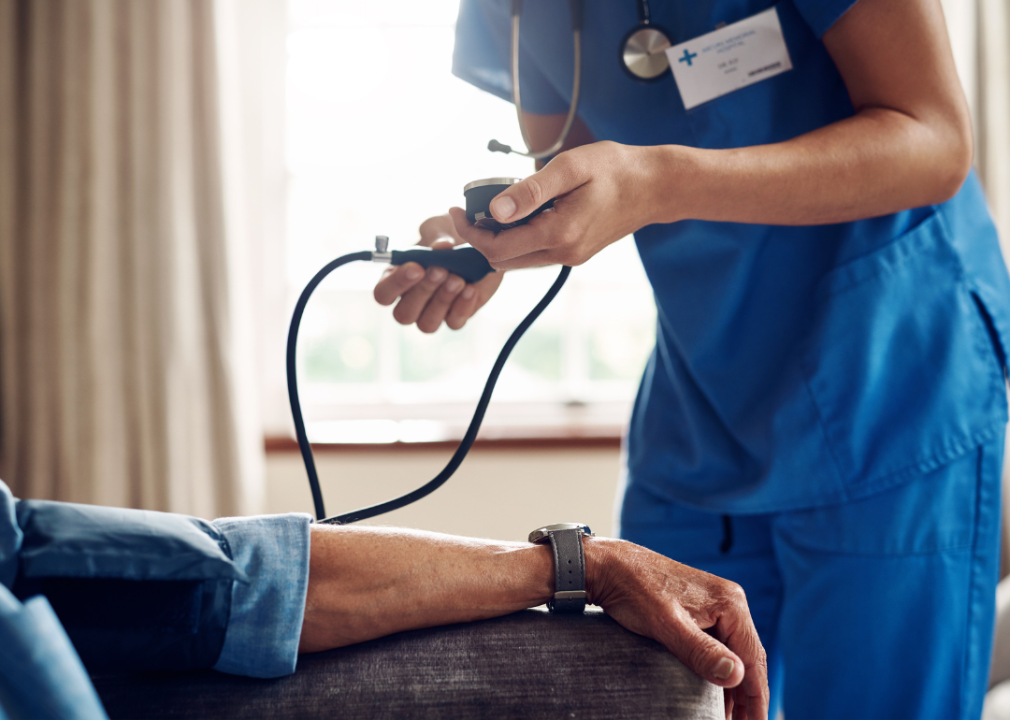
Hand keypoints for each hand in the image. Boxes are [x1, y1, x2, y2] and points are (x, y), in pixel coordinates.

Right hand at [373, 214, 503, 331]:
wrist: (477, 247)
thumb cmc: (448, 237)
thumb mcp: (439, 229)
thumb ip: (436, 237)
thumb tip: (441, 247)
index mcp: (395, 280)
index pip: (383, 293)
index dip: (396, 284)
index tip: (416, 267)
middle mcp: (410, 302)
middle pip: (404, 314)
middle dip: (423, 292)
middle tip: (441, 270)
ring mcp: (432, 314)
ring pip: (427, 324)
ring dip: (442, 301)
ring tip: (458, 279)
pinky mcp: (455, 318)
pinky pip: (454, 323)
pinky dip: (462, 307)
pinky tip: (471, 289)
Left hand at [449, 141, 660, 270]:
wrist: (655, 186)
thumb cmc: (616, 169)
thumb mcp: (570, 168)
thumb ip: (531, 190)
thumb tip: (495, 210)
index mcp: (560, 234)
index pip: (498, 249)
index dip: (470, 233)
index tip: (456, 210)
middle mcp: (564, 253)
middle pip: (504, 261)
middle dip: (480, 239)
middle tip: (466, 211)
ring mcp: (571, 256)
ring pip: (519, 261)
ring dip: (498, 241)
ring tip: (487, 212)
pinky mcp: (576, 253)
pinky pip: (536, 254)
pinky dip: (518, 240)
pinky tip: (516, 216)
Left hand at [586, 538, 768, 719]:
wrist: (609, 566)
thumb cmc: (635, 590)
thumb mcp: (666, 625)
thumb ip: (701, 651)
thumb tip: (737, 675)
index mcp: (729, 603)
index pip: (753, 658)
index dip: (756, 696)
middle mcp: (728, 602)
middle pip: (748, 657)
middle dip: (747, 696)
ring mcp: (714, 605)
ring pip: (733, 653)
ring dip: (733, 686)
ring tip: (731, 717)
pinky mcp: (698, 610)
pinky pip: (717, 645)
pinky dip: (718, 669)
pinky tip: (714, 690)